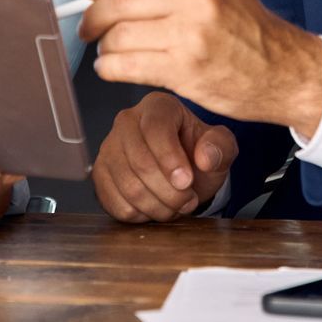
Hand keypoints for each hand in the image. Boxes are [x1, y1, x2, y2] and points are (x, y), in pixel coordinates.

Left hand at [78, 0, 321, 132]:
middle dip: (93, 14)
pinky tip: (113, 68)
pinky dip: (109, 68)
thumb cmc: (250, 32)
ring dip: (103, 45)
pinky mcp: (186, 70)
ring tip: (108, 50)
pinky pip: (126, 65)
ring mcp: (192, 34)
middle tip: (88, 24)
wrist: (286, 73)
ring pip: (119, 33)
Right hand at [92, 91, 235, 223]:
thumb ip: (220, 147)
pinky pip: (115, 202)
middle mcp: (127, 121)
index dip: (170, 159)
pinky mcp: (100, 174)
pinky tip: (155, 207)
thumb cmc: (198, 153)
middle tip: (188, 200)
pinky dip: (140, 214)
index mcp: (158, 106)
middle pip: (140, 162)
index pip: (155, 128)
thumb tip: (206, 156)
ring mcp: (109, 148)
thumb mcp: (221, 147)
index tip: (187, 181)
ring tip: (176, 206)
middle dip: (169, 191)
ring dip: (158, 206)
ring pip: (128, 186)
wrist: (181, 171)